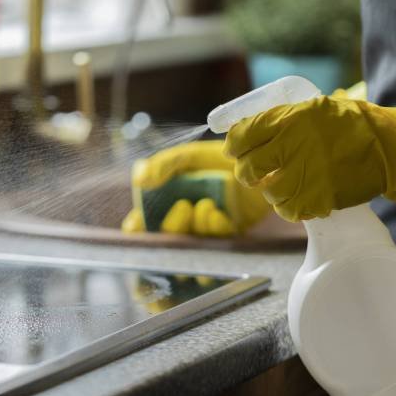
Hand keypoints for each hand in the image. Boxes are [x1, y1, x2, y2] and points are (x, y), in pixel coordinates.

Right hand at [121, 141, 269, 236]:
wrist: (257, 158)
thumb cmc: (218, 158)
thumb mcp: (188, 155)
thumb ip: (163, 164)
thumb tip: (139, 179)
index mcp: (165, 201)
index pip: (141, 224)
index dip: (137, 229)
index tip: (140, 222)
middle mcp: (182, 217)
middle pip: (166, 237)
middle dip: (172, 225)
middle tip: (184, 205)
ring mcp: (204, 227)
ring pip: (191, 240)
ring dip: (197, 223)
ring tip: (207, 203)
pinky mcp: (227, 232)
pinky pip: (215, 238)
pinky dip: (214, 225)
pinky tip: (219, 212)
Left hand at [224, 95, 395, 221]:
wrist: (388, 147)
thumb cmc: (348, 124)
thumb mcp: (312, 108)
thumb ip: (280, 119)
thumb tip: (244, 130)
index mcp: (288, 120)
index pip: (242, 135)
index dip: (234, 145)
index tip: (234, 150)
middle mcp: (292, 147)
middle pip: (248, 169)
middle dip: (247, 172)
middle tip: (254, 173)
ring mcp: (306, 175)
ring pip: (268, 194)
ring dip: (272, 190)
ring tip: (285, 182)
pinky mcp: (319, 199)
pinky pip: (289, 211)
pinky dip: (290, 206)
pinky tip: (299, 196)